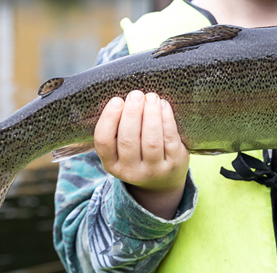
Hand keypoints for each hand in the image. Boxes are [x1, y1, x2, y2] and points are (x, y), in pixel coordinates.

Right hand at [94, 90, 189, 218]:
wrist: (162, 182)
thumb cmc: (138, 154)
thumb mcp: (121, 150)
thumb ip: (117, 128)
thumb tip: (123, 97)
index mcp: (111, 164)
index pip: (103, 141)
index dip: (109, 119)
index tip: (116, 100)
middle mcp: (130, 171)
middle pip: (128, 140)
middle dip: (132, 113)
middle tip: (136, 94)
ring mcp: (153, 170)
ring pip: (151, 141)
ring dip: (151, 115)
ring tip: (151, 97)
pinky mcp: (173, 164)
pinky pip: (169, 139)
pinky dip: (167, 120)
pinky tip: (164, 106)